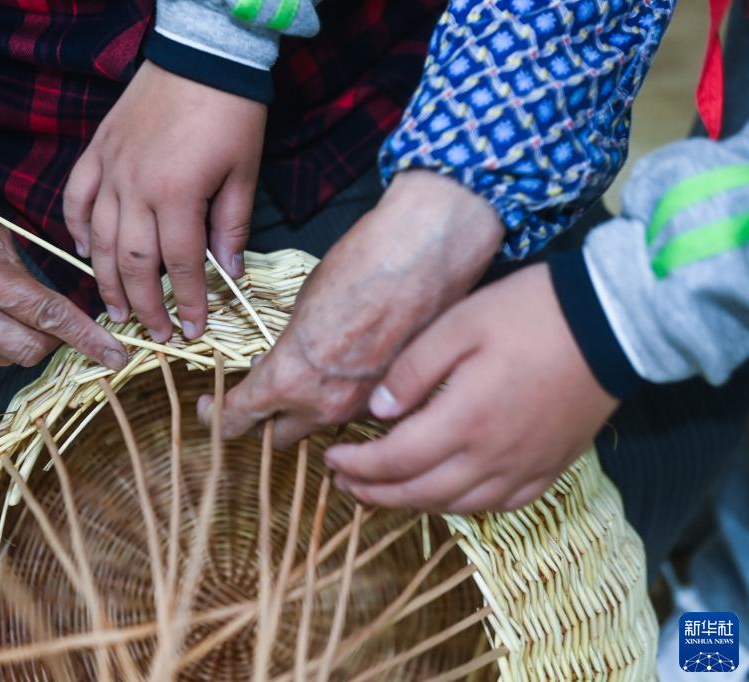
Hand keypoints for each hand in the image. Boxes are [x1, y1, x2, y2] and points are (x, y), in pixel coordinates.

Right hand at [64, 61, 265, 342]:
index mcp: (178, 195)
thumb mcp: (244, 173)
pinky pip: (76, 199)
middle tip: (155, 333)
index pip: (182, 265)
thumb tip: (231, 271)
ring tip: (116, 311)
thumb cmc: (231, 114)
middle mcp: (136, 189)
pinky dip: (78, 229)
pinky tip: (86, 253)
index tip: (194, 329)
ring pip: (101, 240)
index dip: (189, 302)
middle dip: (146, 305)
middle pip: (135, 263)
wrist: (201, 56)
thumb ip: (233, 226)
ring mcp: (111, 170)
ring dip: (108, 280)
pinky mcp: (97, 152)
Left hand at [200, 171, 502, 447]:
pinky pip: (353, 414)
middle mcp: (323, 407)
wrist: (424, 256)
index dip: (217, 417)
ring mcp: (361, 409)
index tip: (209, 409)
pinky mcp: (392, 400)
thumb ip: (287, 351)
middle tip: (258, 400)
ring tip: (307, 381)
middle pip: (276, 438)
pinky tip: (344, 373)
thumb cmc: (359, 268)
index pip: (237, 420)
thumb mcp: (302, 308)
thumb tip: (281, 364)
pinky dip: (342, 402)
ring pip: (319, 429)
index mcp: (288, 380)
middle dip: (263, 422)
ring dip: (306, 413)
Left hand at [324, 264, 618, 513]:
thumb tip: (377, 411)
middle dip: (374, 493)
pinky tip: (447, 497)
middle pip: (420, 494)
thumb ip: (412, 371)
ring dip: (412, 504)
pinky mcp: (550, 469)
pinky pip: (498, 506)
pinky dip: (461, 507)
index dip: (358, 467)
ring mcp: (525, 469)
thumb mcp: (459, 324)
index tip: (332, 459)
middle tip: (344, 485)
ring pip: (456, 506)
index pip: (394, 461)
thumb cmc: (530, 314)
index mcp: (464, 421)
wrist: (612, 323)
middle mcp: (492, 458)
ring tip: (384, 494)